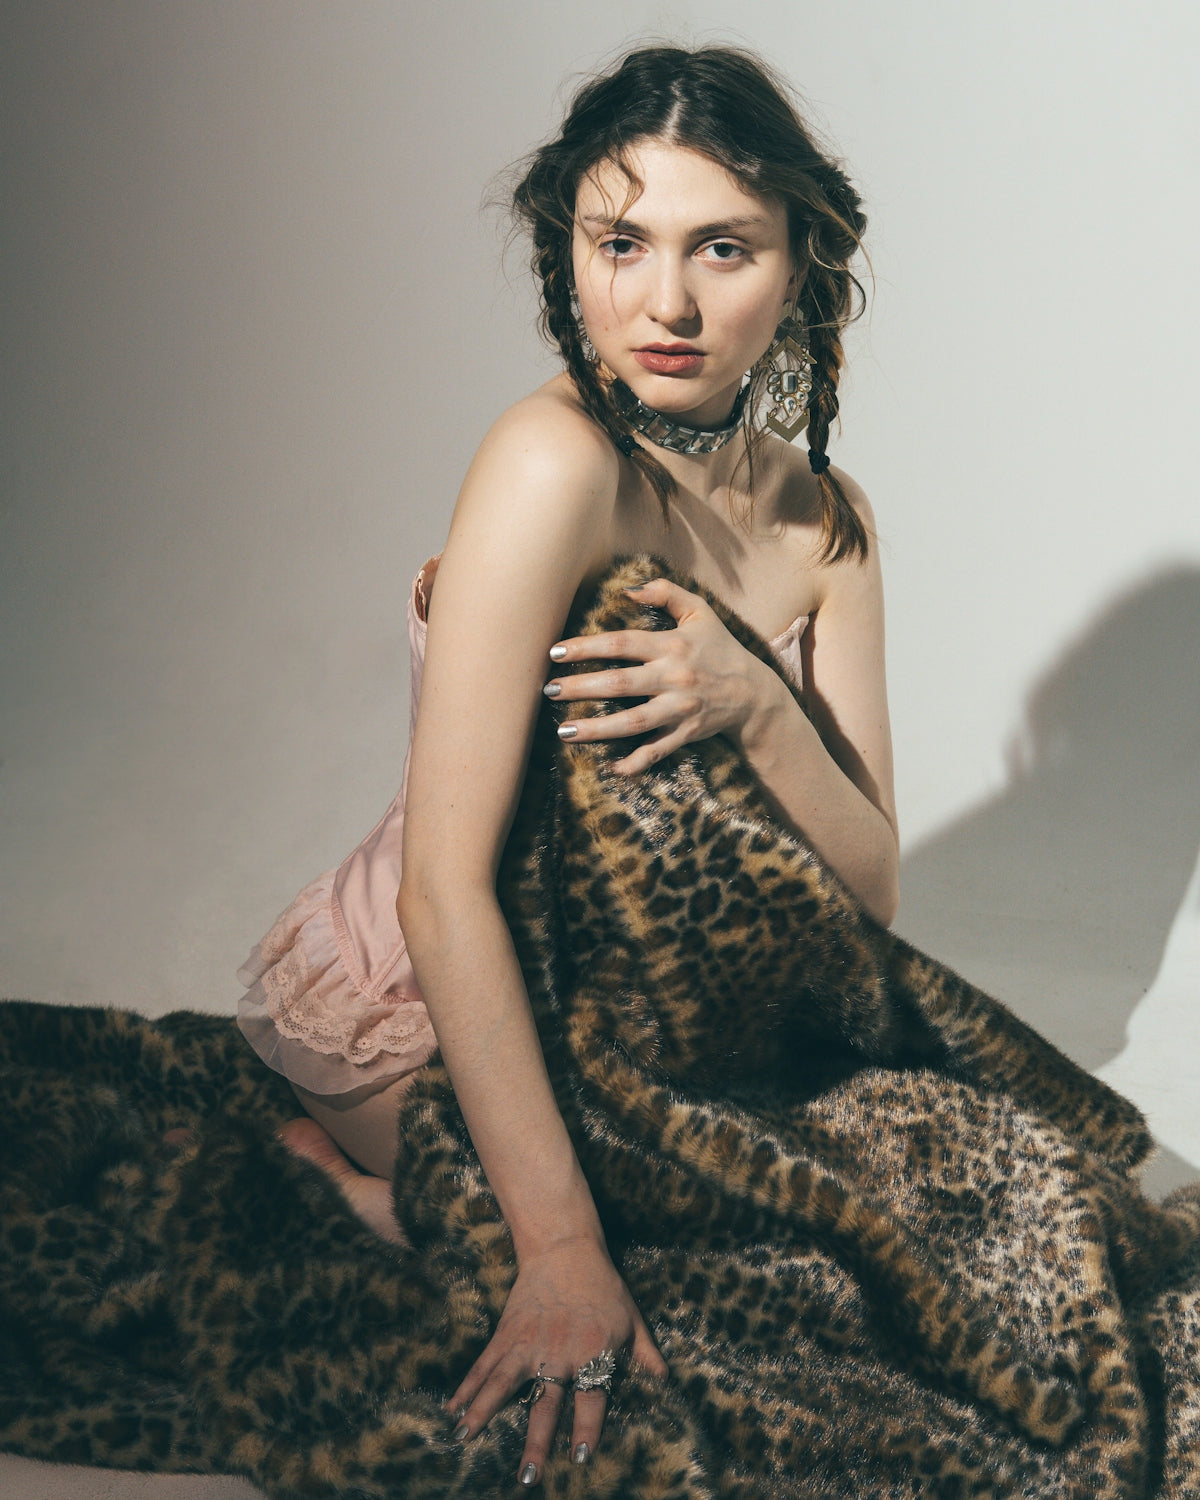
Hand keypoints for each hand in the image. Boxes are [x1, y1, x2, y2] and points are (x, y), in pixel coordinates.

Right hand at [446, 1234, 666, 1484]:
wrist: (566, 1248)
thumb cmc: (604, 1285)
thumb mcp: (633, 1319)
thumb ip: (647, 1354)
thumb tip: (665, 1381)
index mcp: (592, 1354)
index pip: (592, 1399)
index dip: (587, 1429)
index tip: (581, 1457)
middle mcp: (558, 1354)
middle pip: (545, 1405)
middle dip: (536, 1443)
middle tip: (527, 1477)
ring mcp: (528, 1344)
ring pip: (502, 1384)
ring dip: (483, 1413)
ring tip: (464, 1439)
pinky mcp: (507, 1333)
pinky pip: (485, 1364)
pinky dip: (468, 1387)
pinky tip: (453, 1409)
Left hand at [545, 577, 783, 773]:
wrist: (754, 693)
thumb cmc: (720, 648)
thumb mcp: (701, 612)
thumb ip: (667, 593)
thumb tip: (629, 587)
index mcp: (672, 645)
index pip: (621, 643)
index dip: (586, 647)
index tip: (555, 653)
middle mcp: (674, 677)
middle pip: (620, 683)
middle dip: (581, 688)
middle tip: (548, 691)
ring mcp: (679, 709)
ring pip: (633, 721)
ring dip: (597, 728)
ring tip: (564, 731)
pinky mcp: (686, 733)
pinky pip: (658, 750)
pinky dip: (637, 762)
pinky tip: (611, 768)